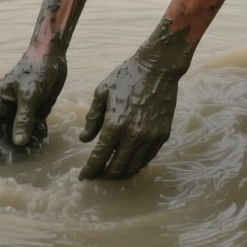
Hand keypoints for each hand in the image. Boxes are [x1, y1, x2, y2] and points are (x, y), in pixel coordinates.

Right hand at [0, 44, 67, 161]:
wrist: (53, 56)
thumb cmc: (37, 70)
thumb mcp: (30, 94)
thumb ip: (23, 118)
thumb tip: (18, 143)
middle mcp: (5, 108)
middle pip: (2, 134)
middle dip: (10, 147)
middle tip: (20, 159)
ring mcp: (18, 111)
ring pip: (17, 134)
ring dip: (25, 143)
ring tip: (35, 149)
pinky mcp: (32, 112)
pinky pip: (31, 129)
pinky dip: (35, 135)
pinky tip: (42, 138)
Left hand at [79, 19, 194, 180]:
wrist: (158, 68)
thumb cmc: (127, 77)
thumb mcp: (102, 93)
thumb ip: (92, 118)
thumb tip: (84, 139)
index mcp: (114, 125)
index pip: (99, 158)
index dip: (90, 171)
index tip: (83, 177)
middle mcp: (133, 136)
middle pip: (116, 169)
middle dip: (104, 175)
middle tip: (98, 174)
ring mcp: (150, 138)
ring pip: (133, 168)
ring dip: (121, 173)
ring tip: (113, 170)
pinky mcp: (162, 136)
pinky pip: (148, 158)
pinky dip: (136, 163)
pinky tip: (130, 159)